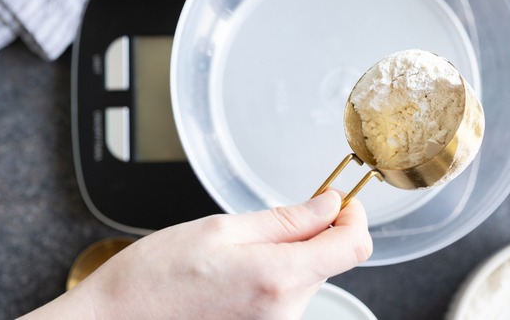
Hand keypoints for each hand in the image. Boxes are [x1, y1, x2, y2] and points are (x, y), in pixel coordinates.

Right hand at [21, 190, 371, 318]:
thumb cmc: (156, 276)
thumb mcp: (220, 229)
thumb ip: (285, 219)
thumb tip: (328, 204)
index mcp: (278, 278)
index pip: (353, 247)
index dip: (353, 216)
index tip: (338, 200)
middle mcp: (285, 312)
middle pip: (330, 261)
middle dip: (313, 232)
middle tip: (270, 219)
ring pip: (307, 278)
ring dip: (289, 255)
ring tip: (239, 251)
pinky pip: (287, 296)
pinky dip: (274, 275)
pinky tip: (236, 272)